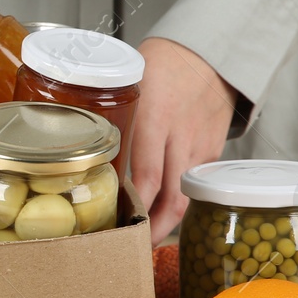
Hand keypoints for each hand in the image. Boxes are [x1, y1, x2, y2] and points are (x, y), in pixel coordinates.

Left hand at [132, 37, 237, 242]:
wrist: (209, 51)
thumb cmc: (162, 64)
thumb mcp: (132, 83)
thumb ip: (115, 116)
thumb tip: (83, 144)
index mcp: (155, 116)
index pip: (146, 173)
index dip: (135, 205)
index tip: (117, 223)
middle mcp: (181, 136)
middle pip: (171, 196)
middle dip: (153, 227)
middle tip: (132, 246)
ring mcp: (201, 145)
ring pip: (187, 196)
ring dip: (166, 221)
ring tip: (147, 238)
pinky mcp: (214, 150)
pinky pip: (197, 183)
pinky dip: (182, 199)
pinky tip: (165, 211)